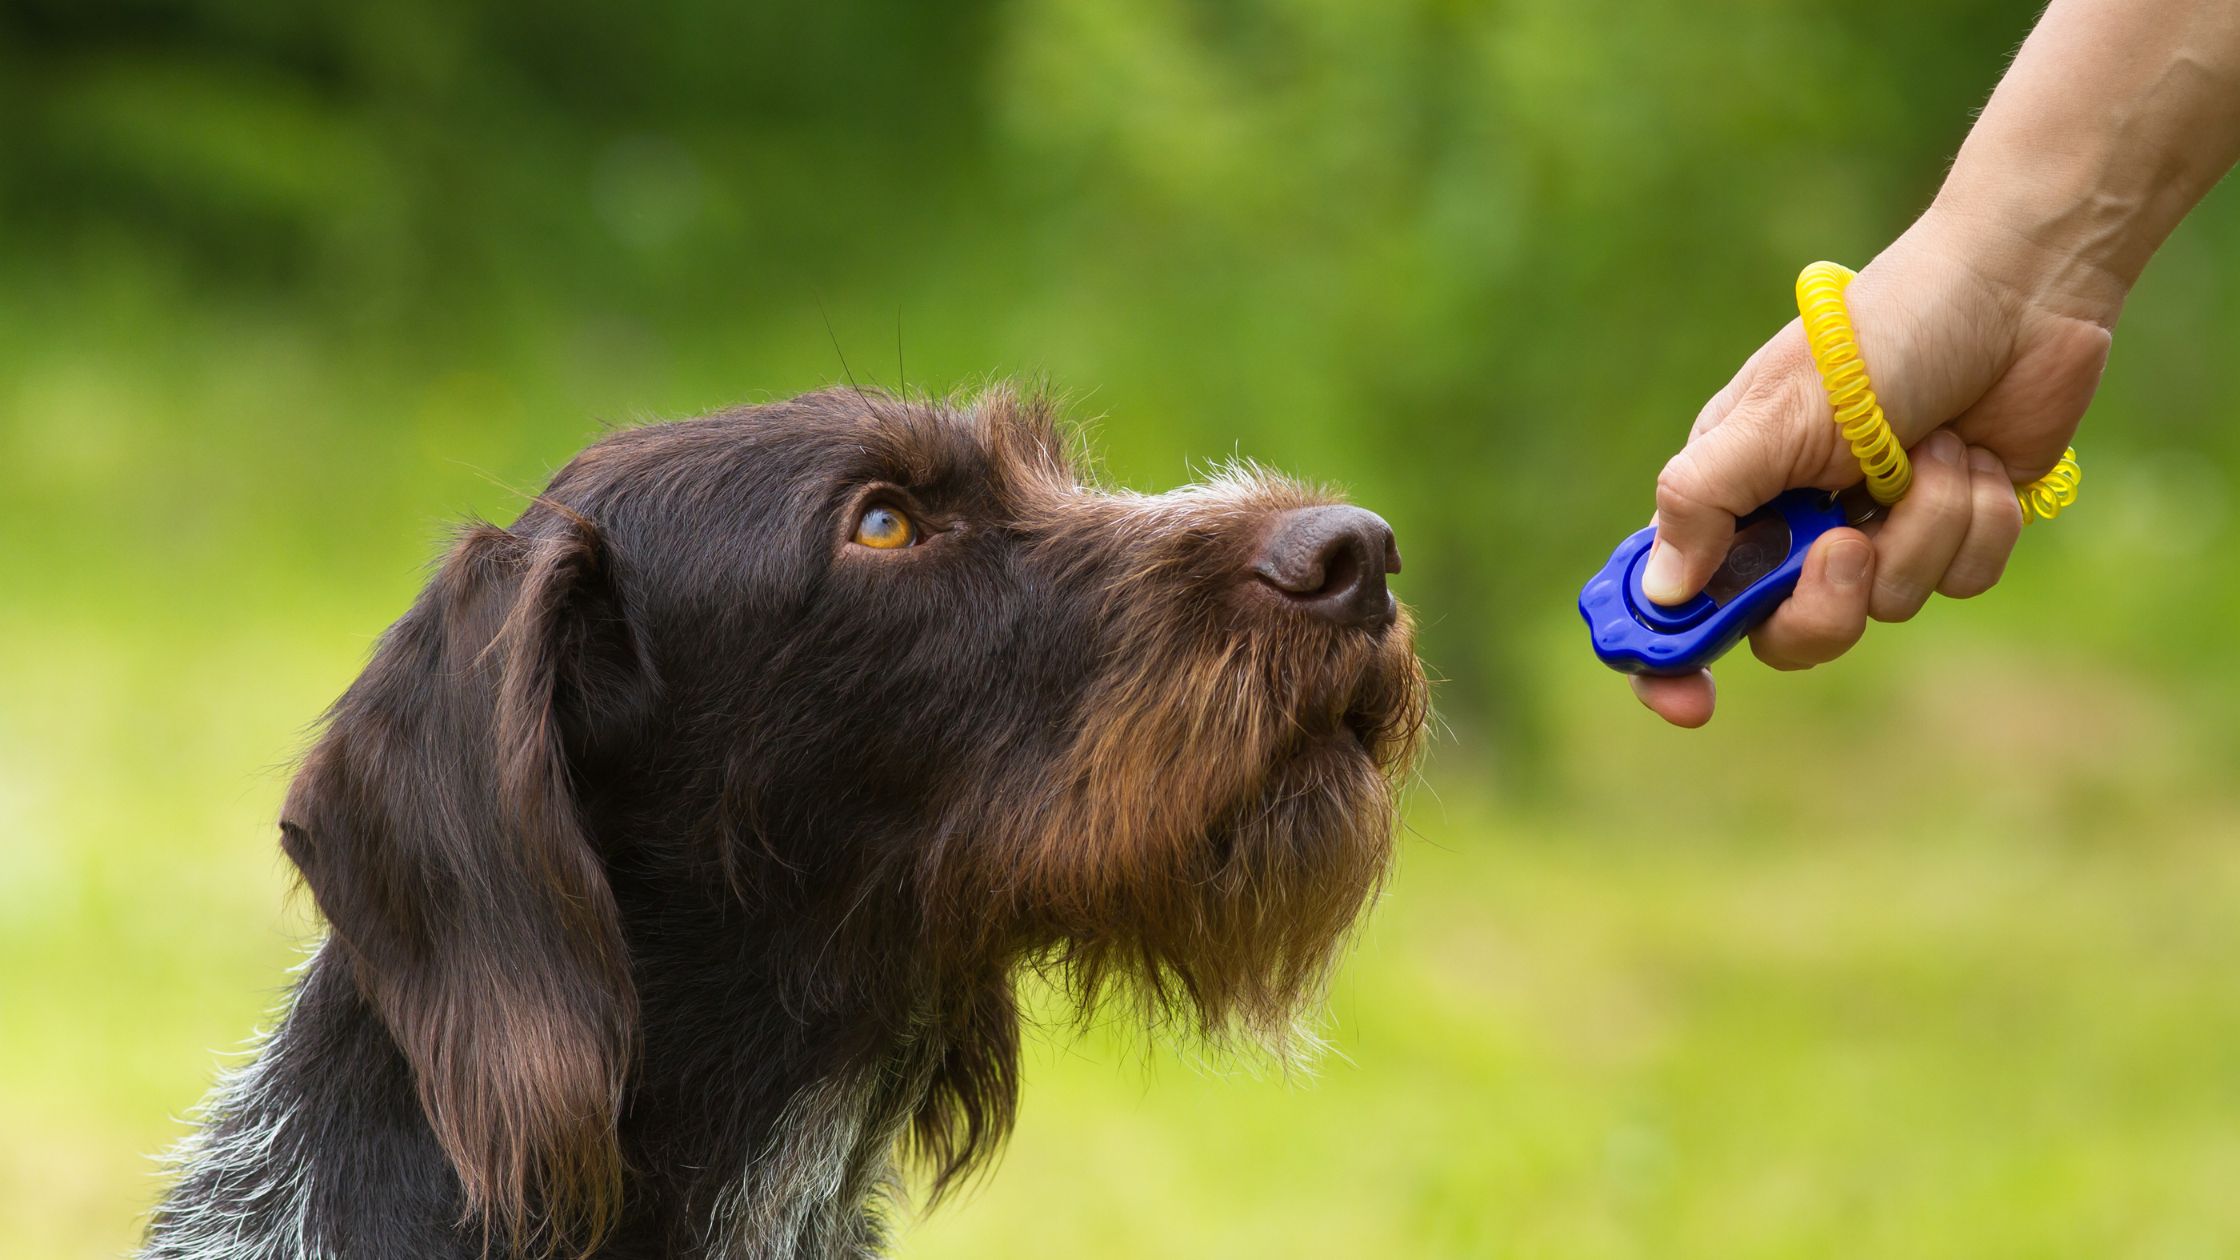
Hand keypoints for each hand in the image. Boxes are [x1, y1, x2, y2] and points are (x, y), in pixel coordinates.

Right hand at [1629, 211, 2112, 726]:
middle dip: (1828, 600)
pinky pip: (1960, 582)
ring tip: (1932, 449)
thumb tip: (1662, 593)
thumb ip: (1703, 501)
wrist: (2016, 293)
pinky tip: (1975, 457)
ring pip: (1887, 606)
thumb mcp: (1773, 415)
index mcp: (1729, 494)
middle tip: (1849, 545)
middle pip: (1786, 634)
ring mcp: (1876, 533)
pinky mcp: (1951, 533)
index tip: (1691, 705)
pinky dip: (1976, 521)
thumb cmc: (1879, 336)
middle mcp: (1794, 525)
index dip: (1669, 659)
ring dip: (1923, 526)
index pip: (1673, 600)